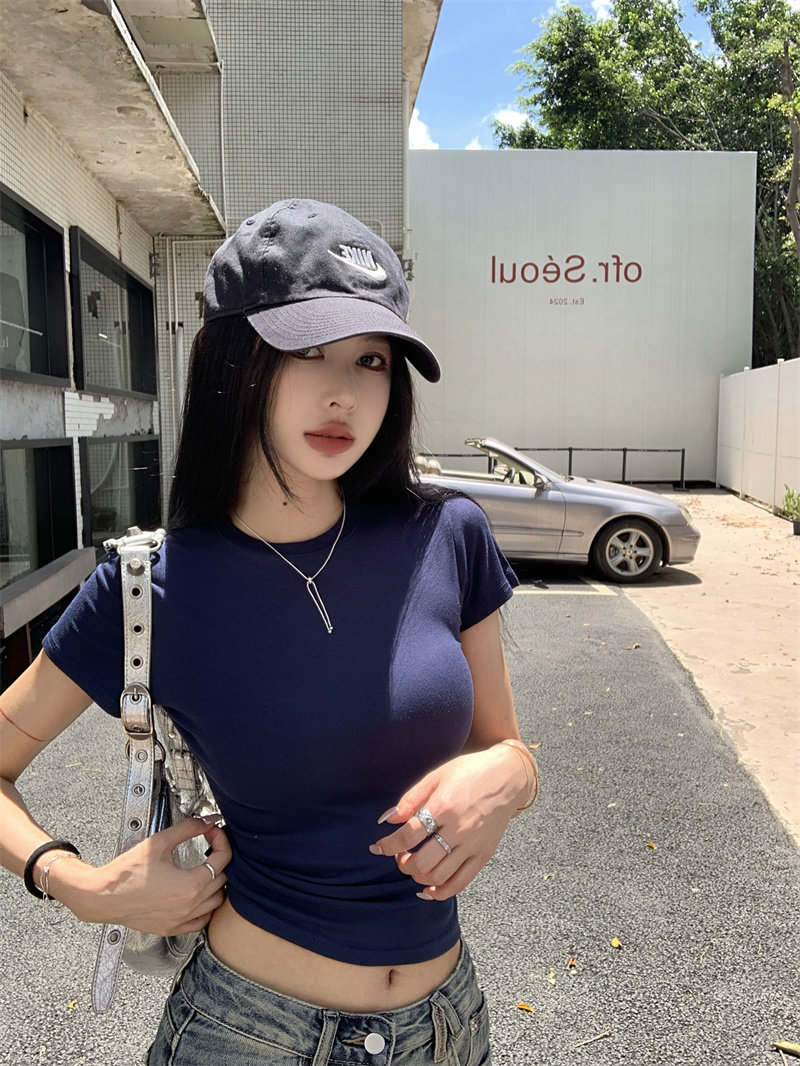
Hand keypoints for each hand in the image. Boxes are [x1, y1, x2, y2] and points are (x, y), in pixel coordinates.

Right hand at [58, 818, 231, 935]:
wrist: (102, 896)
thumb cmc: (126, 873)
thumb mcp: (159, 842)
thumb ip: (188, 829)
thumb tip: (207, 821)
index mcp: (190, 885)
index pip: (223, 860)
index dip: (221, 840)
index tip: (212, 832)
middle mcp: (189, 906)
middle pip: (223, 880)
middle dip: (220, 858)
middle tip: (210, 845)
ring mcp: (181, 920)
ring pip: (216, 903)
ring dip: (217, 884)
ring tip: (206, 869)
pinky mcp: (172, 928)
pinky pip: (201, 921)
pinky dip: (206, 908)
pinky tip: (198, 895)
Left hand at [369, 745, 526, 901]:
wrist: (508, 776)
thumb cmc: (469, 772)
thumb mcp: (437, 776)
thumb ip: (411, 799)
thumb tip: (387, 819)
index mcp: (444, 806)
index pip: (408, 835)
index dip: (388, 844)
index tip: (377, 847)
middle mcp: (459, 829)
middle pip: (422, 861)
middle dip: (402, 863)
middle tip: (398, 856)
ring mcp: (473, 844)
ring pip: (439, 876)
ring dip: (418, 876)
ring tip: (413, 866)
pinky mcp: (484, 855)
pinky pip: (461, 883)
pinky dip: (441, 892)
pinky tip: (428, 889)